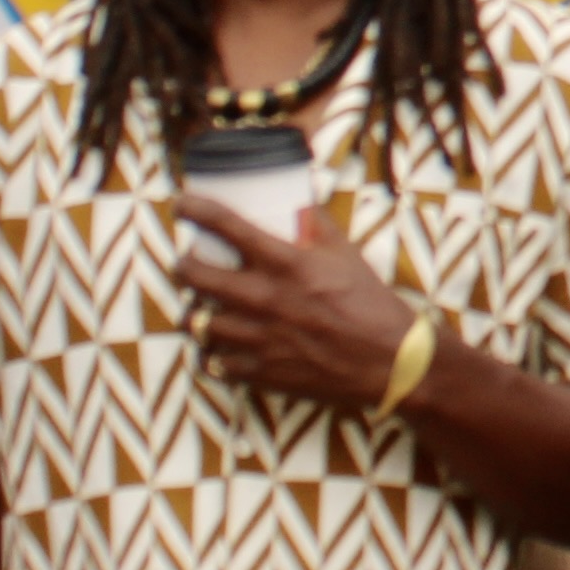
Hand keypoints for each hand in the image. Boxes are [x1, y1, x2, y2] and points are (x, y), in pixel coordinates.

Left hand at [172, 189, 418, 413]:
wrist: (388, 363)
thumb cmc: (369, 304)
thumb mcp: (345, 254)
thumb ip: (315, 224)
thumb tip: (296, 197)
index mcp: (286, 263)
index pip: (225, 225)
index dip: (194, 208)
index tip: (181, 203)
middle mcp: (264, 298)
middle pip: (194, 276)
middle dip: (182, 265)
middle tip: (188, 262)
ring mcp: (258, 338)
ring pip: (196, 322)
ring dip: (194, 311)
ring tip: (200, 307)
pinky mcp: (259, 372)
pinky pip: (213, 362)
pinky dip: (211, 353)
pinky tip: (218, 347)